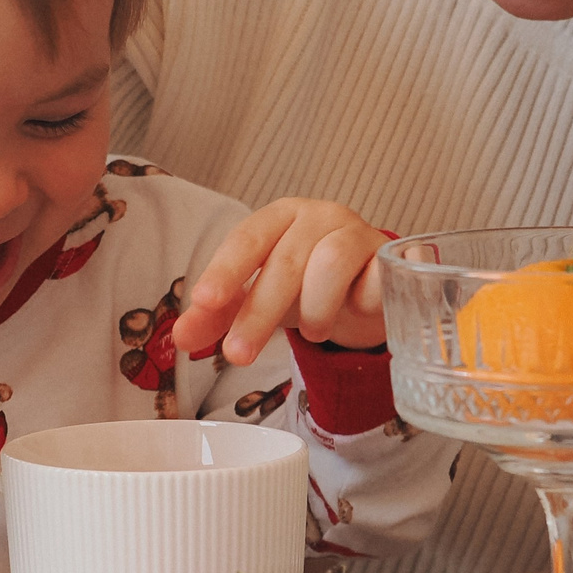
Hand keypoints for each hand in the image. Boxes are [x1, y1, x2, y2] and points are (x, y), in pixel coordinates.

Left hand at [174, 198, 386, 366]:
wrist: (371, 285)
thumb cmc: (308, 284)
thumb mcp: (261, 296)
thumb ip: (221, 314)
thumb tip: (182, 338)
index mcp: (279, 218)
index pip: (246, 239)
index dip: (225, 270)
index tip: (203, 301)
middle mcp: (318, 217)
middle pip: (284, 261)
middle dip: (258, 313)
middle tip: (239, 355)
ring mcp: (358, 232)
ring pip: (330, 263)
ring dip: (315, 310)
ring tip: (314, 332)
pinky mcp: (390, 257)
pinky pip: (376, 278)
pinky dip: (363, 301)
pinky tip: (356, 311)